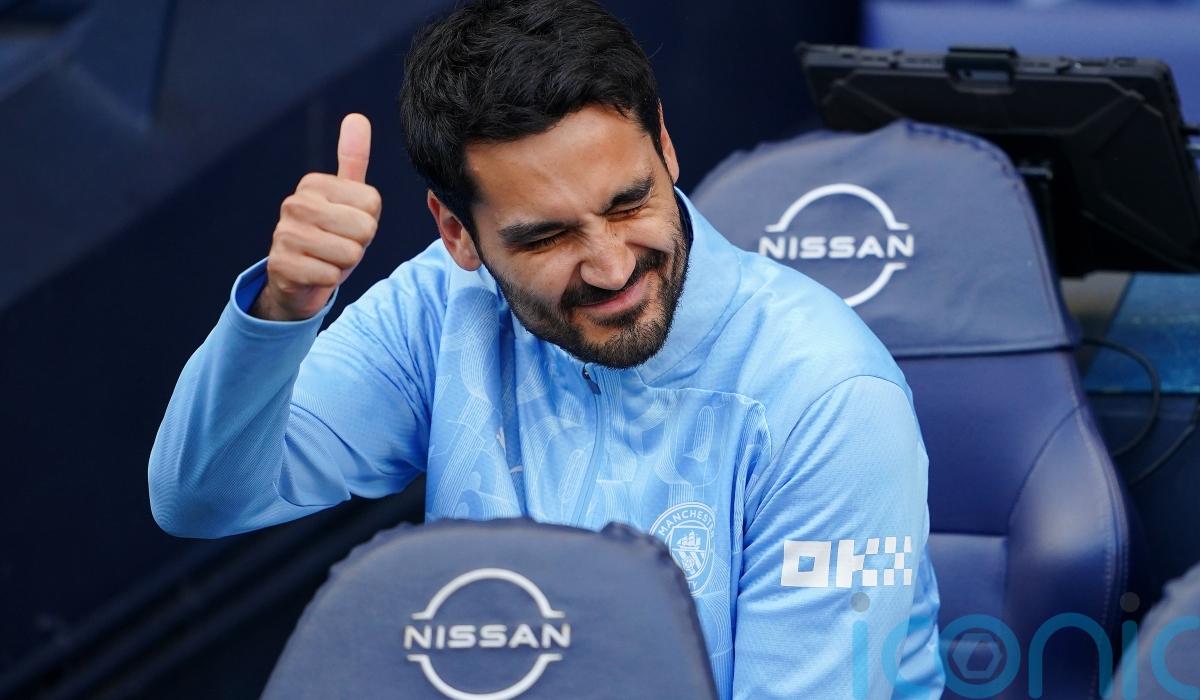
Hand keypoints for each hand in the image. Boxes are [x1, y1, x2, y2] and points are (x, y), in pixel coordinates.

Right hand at [251, 113, 380, 320]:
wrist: (299, 279)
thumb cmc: (330, 236)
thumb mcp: (347, 199)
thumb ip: (353, 160)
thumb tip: (357, 117)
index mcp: (314, 184)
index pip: (372, 204)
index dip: (368, 221)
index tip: (347, 226)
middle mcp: (296, 203)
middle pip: (365, 229)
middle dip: (359, 245)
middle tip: (339, 245)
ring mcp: (285, 234)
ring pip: (350, 254)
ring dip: (344, 264)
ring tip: (327, 258)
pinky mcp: (281, 265)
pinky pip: (331, 276)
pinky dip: (328, 280)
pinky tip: (314, 273)